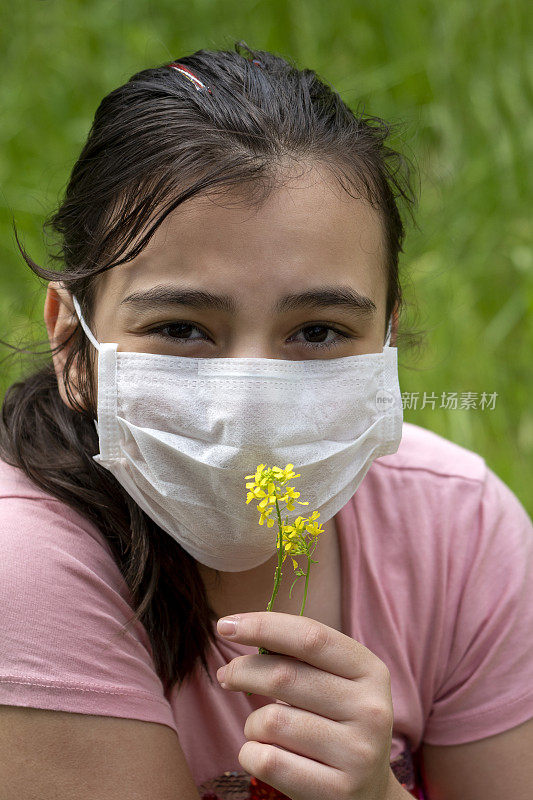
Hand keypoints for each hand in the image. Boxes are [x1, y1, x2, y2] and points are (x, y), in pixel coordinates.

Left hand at [215, 611, 400, 799]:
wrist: (368, 794)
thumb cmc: (336, 723)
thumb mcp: (336, 682)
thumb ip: (299, 656)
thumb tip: (238, 630)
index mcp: (370, 671)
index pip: (310, 636)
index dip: (263, 626)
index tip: (225, 626)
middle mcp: (371, 709)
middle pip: (284, 676)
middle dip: (242, 671)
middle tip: (226, 675)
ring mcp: (357, 753)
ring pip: (271, 721)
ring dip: (252, 723)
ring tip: (261, 728)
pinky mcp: (337, 792)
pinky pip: (267, 761)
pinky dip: (251, 753)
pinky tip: (264, 753)